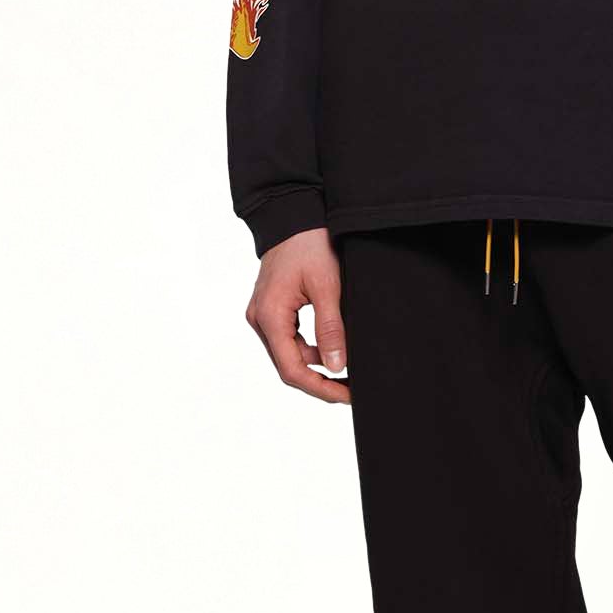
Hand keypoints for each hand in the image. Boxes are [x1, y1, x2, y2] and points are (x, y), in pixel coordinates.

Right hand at [245, 228, 348, 403]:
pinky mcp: (272, 310)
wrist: (293, 217)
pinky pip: (291, 339)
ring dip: (318, 365)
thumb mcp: (327, 286)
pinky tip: (334, 349)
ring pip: (291, 354)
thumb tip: (336, 366)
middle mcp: (259, 319)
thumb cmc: (309, 245)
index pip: (292, 369)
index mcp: (269, 316)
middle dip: (321, 381)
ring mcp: (263, 315)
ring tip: (349, 370)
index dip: (320, 388)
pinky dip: (312, 348)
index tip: (347, 396)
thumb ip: (331, 328)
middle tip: (352, 389)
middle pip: (289, 366)